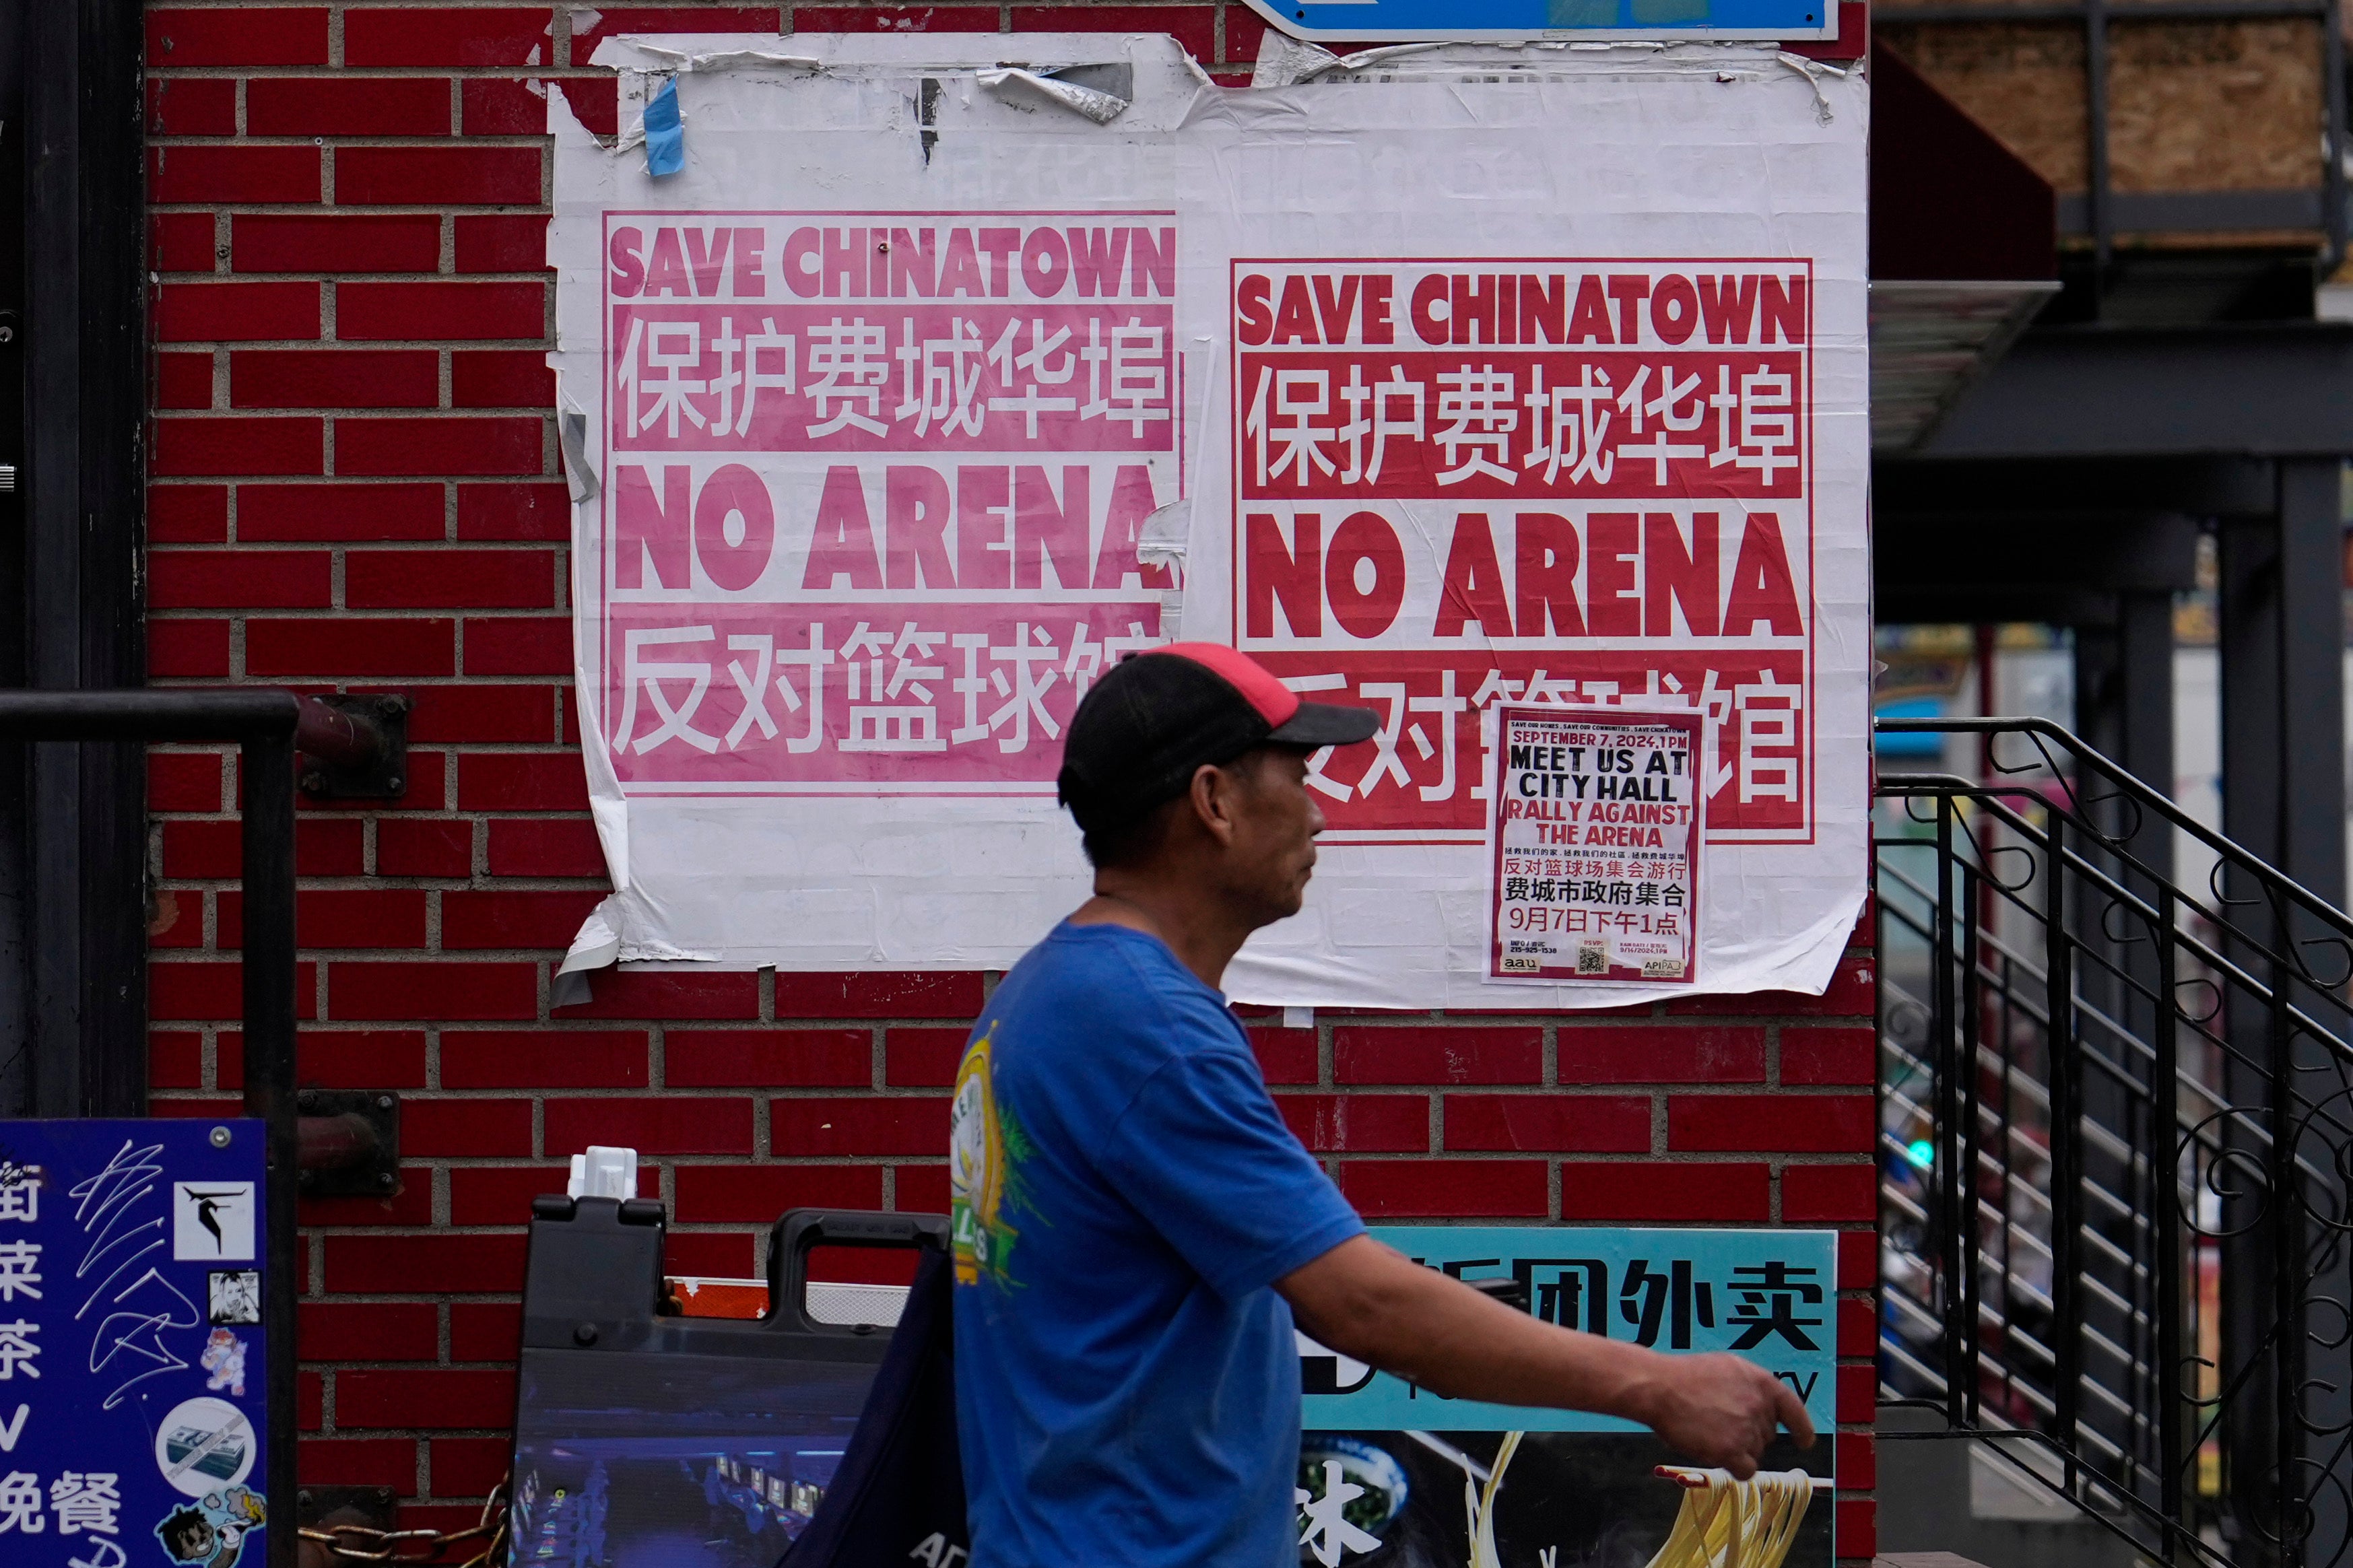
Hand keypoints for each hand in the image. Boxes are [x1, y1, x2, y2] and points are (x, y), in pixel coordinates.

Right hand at [1635, 1352, 1814, 1478]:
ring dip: (1737, 1450)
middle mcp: (1760, 1406)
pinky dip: (1736, 1468)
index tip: (1804, 1442)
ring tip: (1709, 1432)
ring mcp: (1747, 1429)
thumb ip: (1749, 1387)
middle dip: (1748, 1435)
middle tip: (1718, 1422)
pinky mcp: (1732, 1450)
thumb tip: (1761, 1407)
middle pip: (1767, 1435)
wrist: (1659, 1387)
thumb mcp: (1726, 1368)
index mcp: (1761, 1382)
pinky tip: (1718, 1456)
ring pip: (1755, 1453)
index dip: (1801, 1428)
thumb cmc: (1685, 1376)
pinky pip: (1746, 1471)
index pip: (1793, 1409)